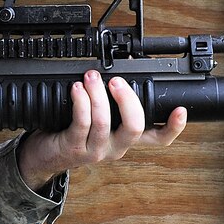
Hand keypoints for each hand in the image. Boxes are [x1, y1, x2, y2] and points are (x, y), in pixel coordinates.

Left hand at [17, 70, 187, 188]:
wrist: (43, 156)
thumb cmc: (71, 133)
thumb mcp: (97, 120)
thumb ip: (111, 102)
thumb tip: (123, 68)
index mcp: (125, 140)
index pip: (158, 139)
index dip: (173, 127)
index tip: (181, 110)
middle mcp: (115, 148)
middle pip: (134, 128)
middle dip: (127, 100)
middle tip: (117, 81)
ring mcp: (95, 150)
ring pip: (104, 122)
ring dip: (97, 95)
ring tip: (91, 78)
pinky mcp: (74, 148)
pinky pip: (81, 123)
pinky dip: (81, 102)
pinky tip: (77, 90)